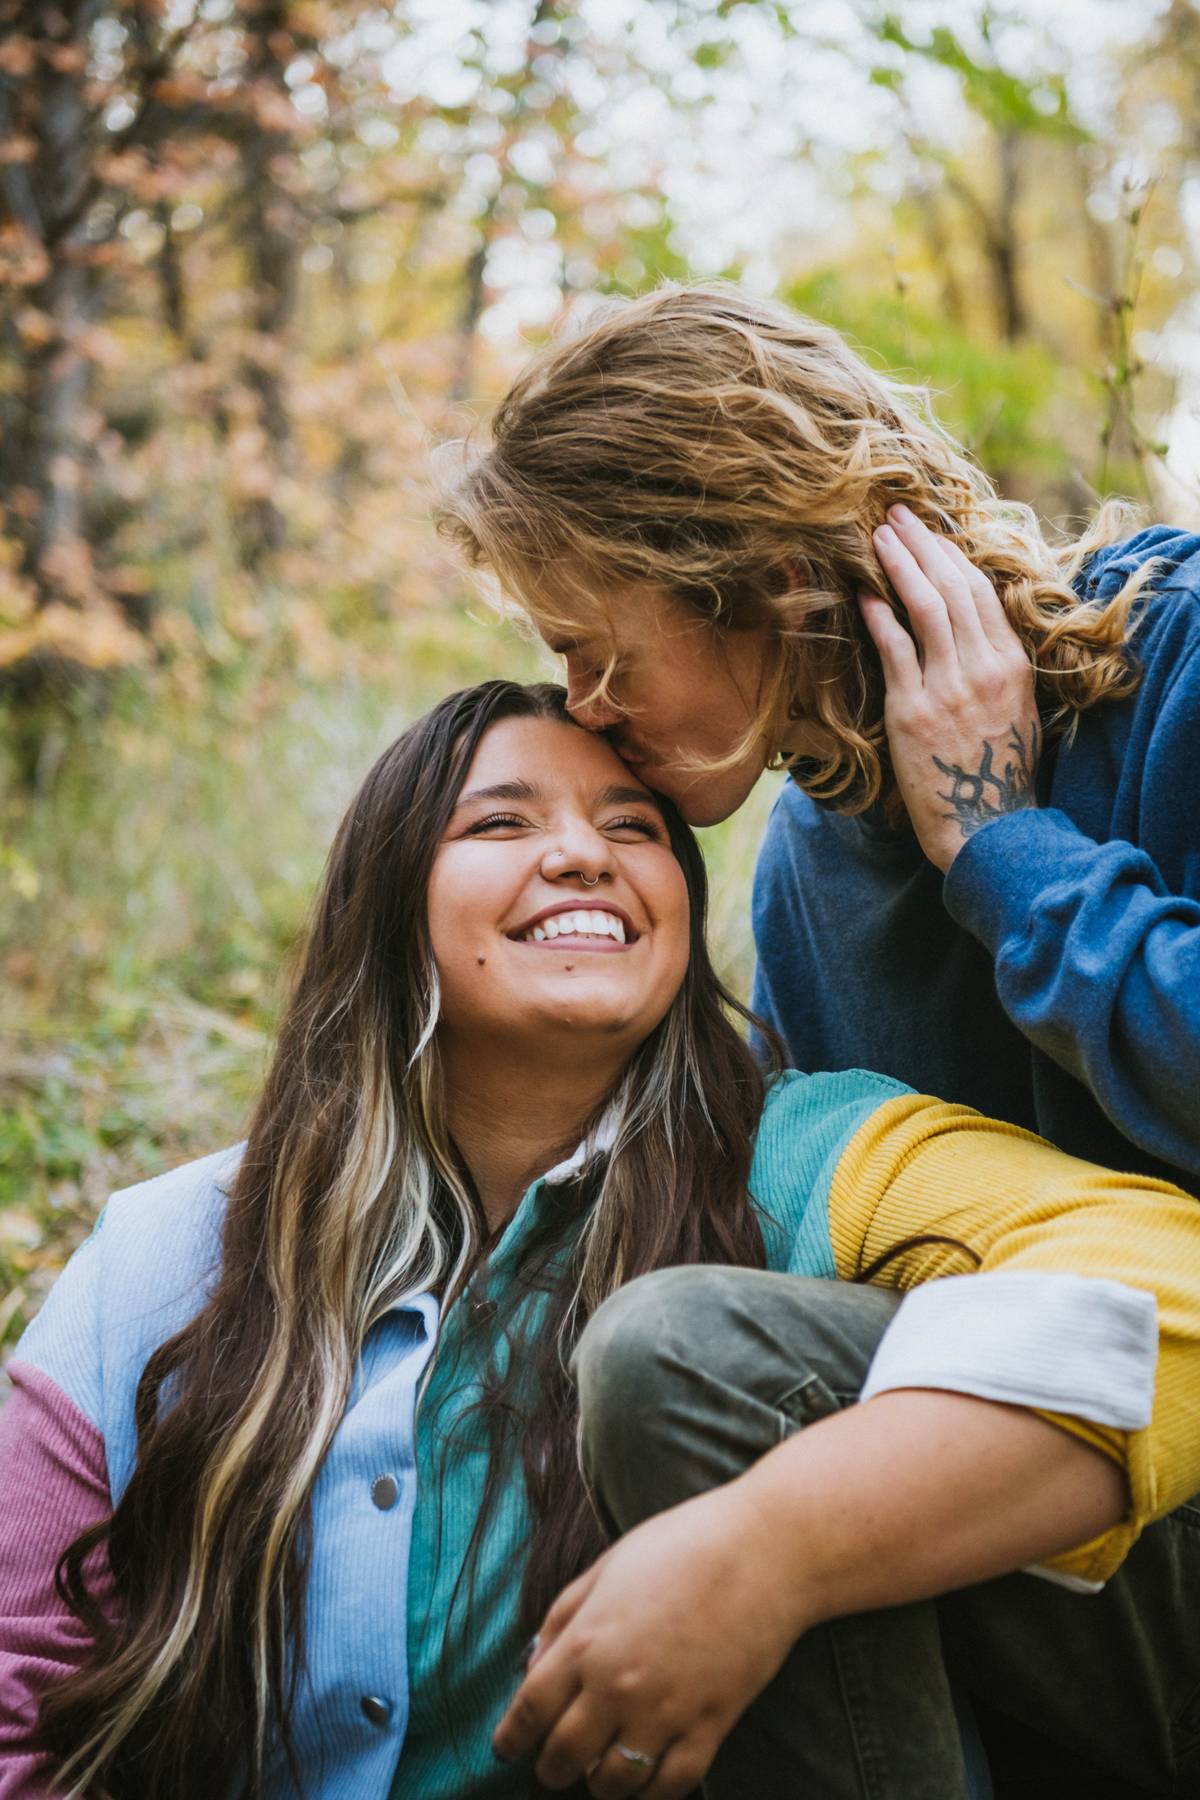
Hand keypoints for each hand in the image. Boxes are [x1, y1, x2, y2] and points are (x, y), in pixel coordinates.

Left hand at [491, 1478, 807, 1797]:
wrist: (763, 1551)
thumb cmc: (681, 1545)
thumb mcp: (607, 1566)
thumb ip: (563, 1616)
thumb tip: (530, 1664)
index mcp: (586, 1641)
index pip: (530, 1709)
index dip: (511, 1738)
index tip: (505, 1748)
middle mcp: (617, 1686)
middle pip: (564, 1755)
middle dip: (551, 1769)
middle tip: (552, 1768)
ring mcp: (665, 1712)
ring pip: (612, 1782)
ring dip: (598, 1784)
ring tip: (599, 1774)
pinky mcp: (710, 1727)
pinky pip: (669, 1786)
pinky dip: (650, 1794)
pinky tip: (644, 1784)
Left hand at [859, 505, 1039, 873]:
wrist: (986, 826)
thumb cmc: (998, 771)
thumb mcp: (1017, 710)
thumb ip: (998, 666)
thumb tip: (974, 629)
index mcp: (1012, 664)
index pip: (979, 593)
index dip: (951, 556)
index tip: (928, 533)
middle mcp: (984, 667)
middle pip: (952, 588)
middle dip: (922, 546)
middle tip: (896, 515)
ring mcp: (948, 687)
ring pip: (924, 609)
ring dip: (899, 566)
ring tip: (877, 537)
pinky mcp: (913, 711)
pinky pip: (895, 650)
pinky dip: (878, 616)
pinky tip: (862, 592)